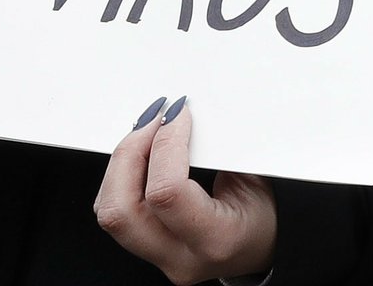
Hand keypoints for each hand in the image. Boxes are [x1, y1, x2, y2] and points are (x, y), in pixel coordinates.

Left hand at [95, 98, 277, 284]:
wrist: (261, 251)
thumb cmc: (265, 216)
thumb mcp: (256, 181)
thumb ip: (221, 150)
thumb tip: (189, 115)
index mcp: (215, 240)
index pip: (167, 192)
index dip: (166, 145)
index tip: (179, 115)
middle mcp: (178, 256)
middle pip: (120, 209)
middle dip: (128, 154)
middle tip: (152, 121)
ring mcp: (156, 258)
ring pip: (108, 211)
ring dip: (121, 164)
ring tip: (146, 134)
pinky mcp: (143, 248)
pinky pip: (114, 211)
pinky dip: (122, 177)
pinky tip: (143, 156)